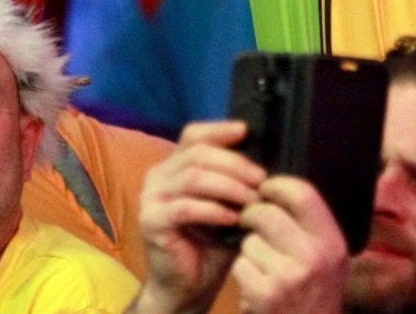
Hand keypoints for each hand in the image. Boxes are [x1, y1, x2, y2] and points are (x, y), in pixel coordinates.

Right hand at [137, 121, 265, 313]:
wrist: (189, 285)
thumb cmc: (212, 243)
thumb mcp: (228, 204)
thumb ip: (236, 180)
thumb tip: (264, 161)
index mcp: (174, 166)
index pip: (194, 135)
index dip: (219, 129)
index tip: (247, 131)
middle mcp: (158, 176)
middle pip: (197, 153)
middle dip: (234, 163)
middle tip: (262, 179)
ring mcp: (150, 198)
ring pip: (193, 177)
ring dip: (229, 186)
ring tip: (253, 199)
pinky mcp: (151, 222)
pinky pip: (185, 208)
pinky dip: (213, 210)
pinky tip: (233, 218)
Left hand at [231, 176, 348, 313]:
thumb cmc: (313, 297)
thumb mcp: (328, 261)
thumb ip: (311, 227)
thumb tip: (279, 186)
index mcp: (332, 243)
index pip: (303, 193)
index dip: (277, 185)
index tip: (265, 189)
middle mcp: (315, 257)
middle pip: (267, 213)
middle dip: (251, 215)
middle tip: (248, 222)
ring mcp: (289, 277)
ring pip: (250, 241)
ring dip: (248, 251)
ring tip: (262, 269)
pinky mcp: (265, 295)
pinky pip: (240, 265)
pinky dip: (242, 274)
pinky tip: (255, 288)